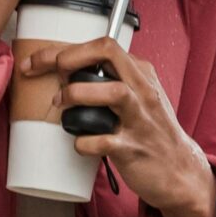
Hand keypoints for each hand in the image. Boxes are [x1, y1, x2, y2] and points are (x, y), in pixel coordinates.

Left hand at [22, 37, 215, 216]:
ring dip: (77, 94)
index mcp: (141, 74)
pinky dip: (83, 141)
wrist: (179, 171)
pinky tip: (79, 142)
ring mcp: (140, 119)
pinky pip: (103, 141)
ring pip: (113, 92)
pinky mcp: (133, 149)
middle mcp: (143, 91)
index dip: (63, 49)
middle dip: (69, 59)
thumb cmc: (151, 131)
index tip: (36, 62)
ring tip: (61, 105)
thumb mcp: (138, 96)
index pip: (103, 45)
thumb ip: (109, 81)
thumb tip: (62, 73)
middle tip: (53, 77)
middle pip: (107, 54)